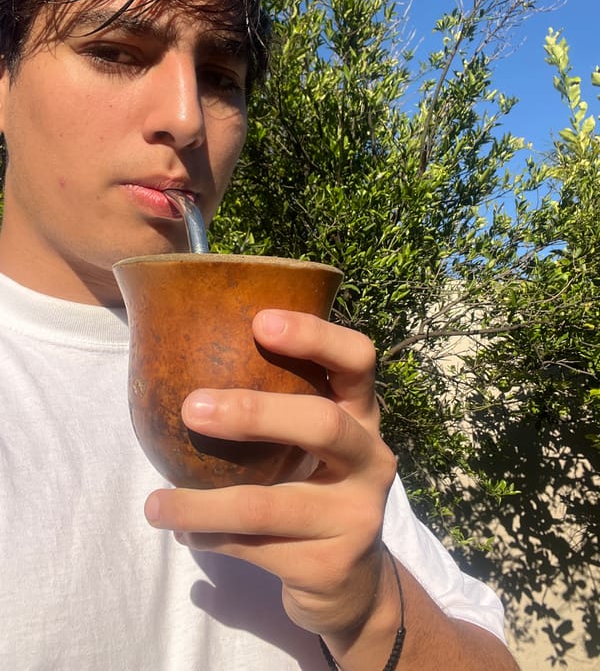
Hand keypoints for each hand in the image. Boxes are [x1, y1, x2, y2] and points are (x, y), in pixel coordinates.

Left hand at [144, 308, 398, 639]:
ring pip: (268, 505)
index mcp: (362, 414)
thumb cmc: (313, 486)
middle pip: (321, 424)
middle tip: (191, 408)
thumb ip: (278, 405)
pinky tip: (184, 532)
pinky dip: (209, 538)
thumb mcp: (311, 442)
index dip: (314, 335)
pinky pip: (252, 548)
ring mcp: (356, 515)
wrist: (350, 579)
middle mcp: (371, 458)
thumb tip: (179, 364)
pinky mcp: (330, 563)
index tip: (259, 321)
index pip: (357, 359)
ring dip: (202, 504)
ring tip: (154, 504)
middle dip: (253, 413)